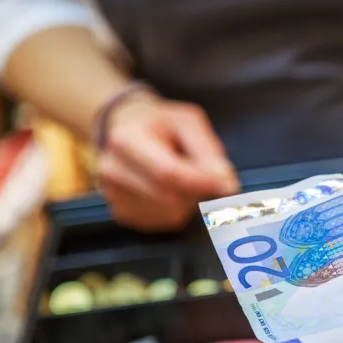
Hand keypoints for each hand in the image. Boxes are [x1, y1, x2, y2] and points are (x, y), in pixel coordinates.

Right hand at [97, 92, 239, 230]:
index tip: (229, 185)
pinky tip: (170, 188)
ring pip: (170, 214)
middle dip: (198, 190)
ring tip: (182, 176)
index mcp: (127, 140)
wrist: (123, 129)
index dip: (203, 182)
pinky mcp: (121, 213)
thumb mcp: (188, 121)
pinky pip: (163, 222)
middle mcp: (114, 170)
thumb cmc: (159, 123)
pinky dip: (176, 209)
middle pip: (170, 198)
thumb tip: (226, 184)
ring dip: (188, 201)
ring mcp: (113, 195)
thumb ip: (208, 151)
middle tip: (204, 173)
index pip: (168, 173)